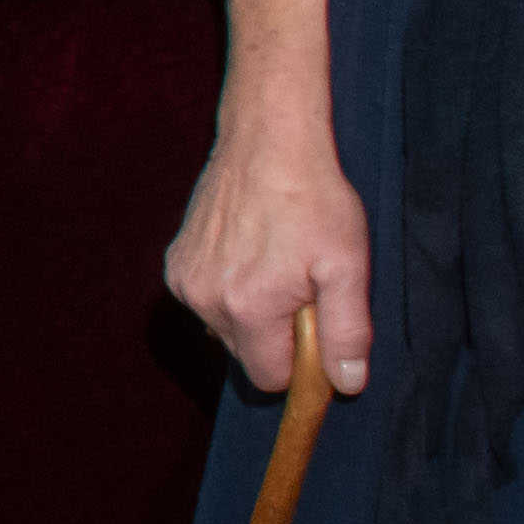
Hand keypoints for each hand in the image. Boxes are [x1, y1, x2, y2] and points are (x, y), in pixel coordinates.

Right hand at [163, 16, 373, 400]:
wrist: (267, 140)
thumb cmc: (313, 198)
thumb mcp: (348, 265)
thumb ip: (347, 331)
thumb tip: (347, 383)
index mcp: (248, 308)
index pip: (271, 378)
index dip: (301, 361)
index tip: (317, 327)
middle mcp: (205, 300)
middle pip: (246, 354)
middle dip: (276, 334)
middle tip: (300, 284)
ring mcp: (184, 281)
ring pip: (225, 328)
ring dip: (252, 312)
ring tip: (275, 263)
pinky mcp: (175, 263)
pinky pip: (207, 301)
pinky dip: (229, 290)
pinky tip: (249, 253)